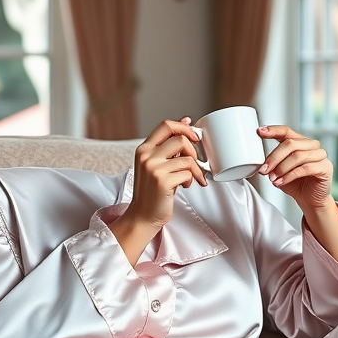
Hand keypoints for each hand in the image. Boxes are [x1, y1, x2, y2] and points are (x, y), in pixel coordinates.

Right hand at [110, 118, 206, 265]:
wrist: (143, 216)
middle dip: (193, 151)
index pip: (166, 126)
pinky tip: (184, 186)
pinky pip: (188, 173)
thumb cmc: (152, 191)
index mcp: (144, 149)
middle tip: (194, 163)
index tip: (194, 136)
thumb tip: (186, 122)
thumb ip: (168, 146)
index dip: (183, 128)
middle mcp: (146, 156)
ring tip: (189, 178)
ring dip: (194, 169)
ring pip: (187, 158)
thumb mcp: (156, 164)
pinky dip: (191, 180)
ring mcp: (153, 168)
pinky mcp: (163, 181)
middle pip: (180, 139)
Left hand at [257, 125, 333, 213]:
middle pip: (290, 144)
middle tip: (264, 169)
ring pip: (297, 156)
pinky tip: (281, 182)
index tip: (260, 132)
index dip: (273, 130)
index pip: (286, 131)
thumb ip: (272, 163)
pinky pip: (305, 168)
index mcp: (300, 142)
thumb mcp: (279, 171)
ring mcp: (320, 155)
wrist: (310, 200)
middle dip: (274, 157)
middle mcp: (312, 145)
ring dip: (281, 168)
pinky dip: (289, 176)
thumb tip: (261, 162)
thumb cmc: (296, 184)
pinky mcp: (325, 167)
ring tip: (273, 179)